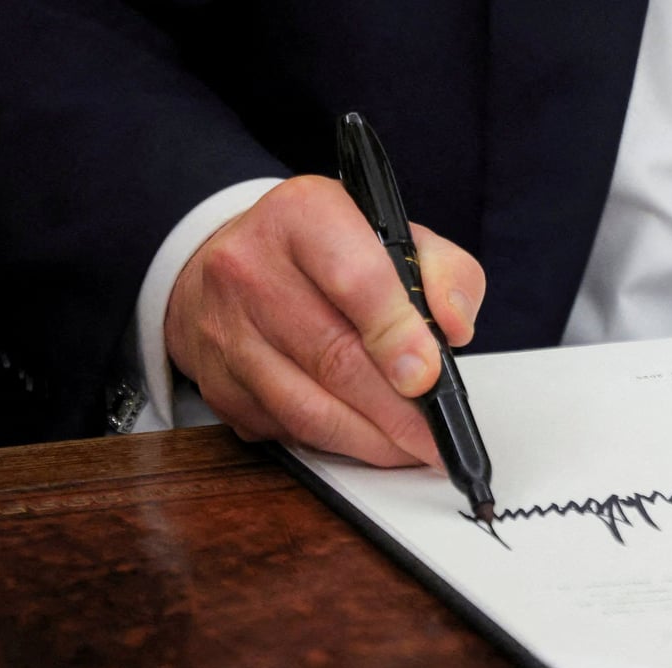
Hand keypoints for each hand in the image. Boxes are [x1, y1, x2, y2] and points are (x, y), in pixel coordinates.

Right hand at [165, 175, 485, 467]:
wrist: (234, 266)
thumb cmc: (323, 253)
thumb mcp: (393, 235)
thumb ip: (443, 271)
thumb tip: (454, 328)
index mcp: (302, 215)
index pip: (355, 280)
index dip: (397, 335)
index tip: (429, 377)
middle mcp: (251, 267)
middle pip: (333, 356)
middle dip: (396, 409)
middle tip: (434, 436)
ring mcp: (226, 330)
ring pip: (306, 407)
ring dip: (368, 439)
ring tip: (409, 448)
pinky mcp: (217, 383)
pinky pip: (284, 429)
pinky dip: (333, 444)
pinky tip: (365, 440)